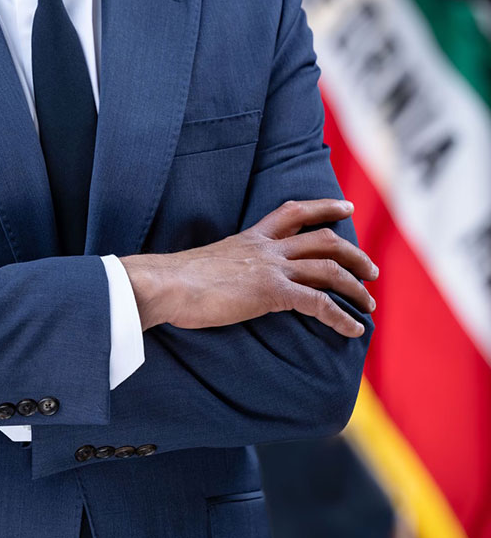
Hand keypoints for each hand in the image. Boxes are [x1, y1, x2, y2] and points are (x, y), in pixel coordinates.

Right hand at [120, 199, 376, 337]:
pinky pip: (318, 303)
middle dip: (354, 253)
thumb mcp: (209, 263)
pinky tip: (353, 330)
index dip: (324, 207)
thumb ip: (227, 268)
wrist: (166, 284)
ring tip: (369, 303)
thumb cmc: (177, 279)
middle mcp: (266, 248)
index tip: (346, 206)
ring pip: (328, 269)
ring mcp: (270, 268)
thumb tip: (226, 283)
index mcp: (250, 238)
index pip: (293, 212)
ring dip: (355, 286)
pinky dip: (341, 317)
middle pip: (323, 239)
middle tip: (371, 270)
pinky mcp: (271, 292)